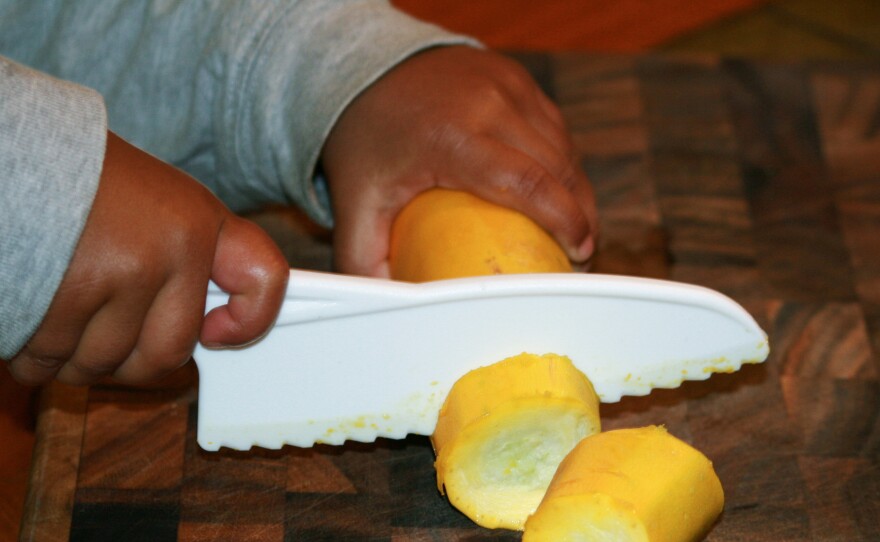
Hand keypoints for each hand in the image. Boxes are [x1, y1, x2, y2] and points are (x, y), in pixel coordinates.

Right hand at [6, 133, 287, 385]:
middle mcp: (174, 248)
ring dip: (72, 358)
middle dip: (130, 362)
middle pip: (167, 354)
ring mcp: (122, 272)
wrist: (15, 149)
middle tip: (104, 336)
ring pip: (102, 365)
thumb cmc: (82, 184)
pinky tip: (30, 313)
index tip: (218, 333)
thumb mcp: (156, 203)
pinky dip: (34, 356)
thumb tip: (208, 328)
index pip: (264, 279)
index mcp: (201, 222)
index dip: (250, 322)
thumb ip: (186, 259)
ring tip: (57, 310)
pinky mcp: (65, 294)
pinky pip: (49, 361)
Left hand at [321, 46, 596, 276]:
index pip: (527, 182)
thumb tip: (390, 310)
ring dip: (578, 190)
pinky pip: (554, 127)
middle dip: (583, 215)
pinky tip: (559, 194)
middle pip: (559, 166)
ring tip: (576, 231)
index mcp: (452, 136)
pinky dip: (563, 163)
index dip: (565, 220)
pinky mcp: (517, 77)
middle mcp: (487, 104)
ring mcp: (506, 85)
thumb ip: (364, 259)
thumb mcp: (357, 201)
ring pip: (564, 146)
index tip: (580, 254)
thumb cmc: (365, 140)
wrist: (366, 68)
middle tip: (582, 256)